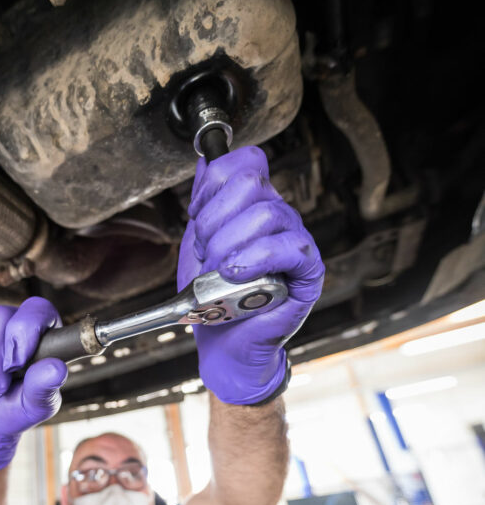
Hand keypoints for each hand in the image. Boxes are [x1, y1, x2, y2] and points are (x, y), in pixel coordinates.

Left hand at [178, 146, 324, 404]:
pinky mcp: (308, 271)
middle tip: (206, 252)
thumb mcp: (197, 243)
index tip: (197, 218)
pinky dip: (257, 258)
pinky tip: (237, 274)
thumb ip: (203, 202)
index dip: (213, 187)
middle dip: (215, 219)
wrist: (222, 343)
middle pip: (251, 182)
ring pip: (266, 213)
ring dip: (230, 243)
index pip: (243, 163)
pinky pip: (290, 247)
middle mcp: (278, 217)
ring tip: (219, 271)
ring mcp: (295, 241)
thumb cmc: (213, 298)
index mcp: (254, 205)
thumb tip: (206, 161)